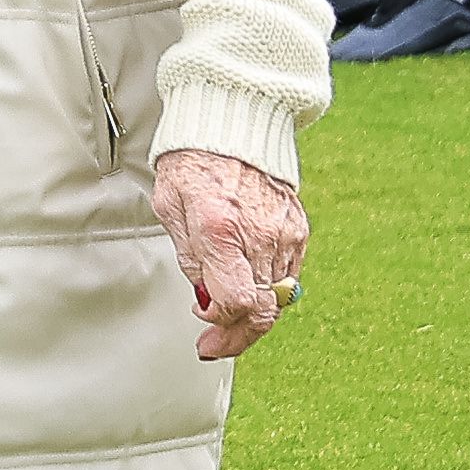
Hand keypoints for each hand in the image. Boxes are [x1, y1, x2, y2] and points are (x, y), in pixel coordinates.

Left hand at [156, 148, 306, 361]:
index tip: (205, 322)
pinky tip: (248, 282)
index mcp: (220, 228)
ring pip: (278, 297)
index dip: (221, 323)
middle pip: (262, 309)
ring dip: (253, 312)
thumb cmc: (194, 163)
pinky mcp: (299, 228)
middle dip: (238, 335)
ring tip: (228, 311)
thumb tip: (206, 298)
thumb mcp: (170, 208)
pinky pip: (289, 275)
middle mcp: (260, 233)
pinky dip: (269, 287)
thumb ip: (190, 258)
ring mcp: (285, 232)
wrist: (232, 125)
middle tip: (217, 344)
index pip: (236, 301)